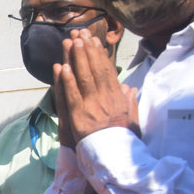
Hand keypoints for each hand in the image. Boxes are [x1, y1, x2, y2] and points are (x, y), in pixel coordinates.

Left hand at [54, 29, 138, 143]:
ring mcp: (91, 107)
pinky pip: (71, 96)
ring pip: (83, 79)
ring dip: (76, 59)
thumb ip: (130, 103)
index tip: (94, 41)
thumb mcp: (131, 120)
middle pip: (95, 70)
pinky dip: (66, 81)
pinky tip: (61, 67)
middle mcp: (105, 100)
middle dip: (87, 50)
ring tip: (71, 42)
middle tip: (80, 33)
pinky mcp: (78, 117)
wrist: (113, 159)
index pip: (108, 72)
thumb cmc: (121, 141)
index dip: (100, 55)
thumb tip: (130, 88)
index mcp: (117, 99)